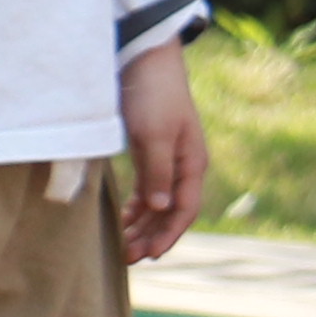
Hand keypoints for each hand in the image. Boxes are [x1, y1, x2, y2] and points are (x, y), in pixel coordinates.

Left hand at [114, 38, 205, 263]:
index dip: (169, 234)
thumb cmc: (152, 95)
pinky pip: (147, 188)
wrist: (144, 57)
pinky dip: (136, 206)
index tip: (151, 255)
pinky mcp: (150, 150)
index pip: (185, 209)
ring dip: (142, 225)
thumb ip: (158, 172)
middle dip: (152, 236)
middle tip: (128, 258)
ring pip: (157, 202)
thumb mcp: (155, 135)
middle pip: (170, 211)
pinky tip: (122, 219)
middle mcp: (184, 164)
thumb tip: (160, 208)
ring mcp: (168, 158)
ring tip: (123, 245)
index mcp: (192, 163)